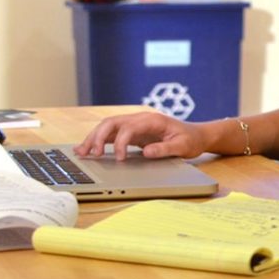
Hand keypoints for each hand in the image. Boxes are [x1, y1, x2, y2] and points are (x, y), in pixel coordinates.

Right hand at [74, 112, 207, 159]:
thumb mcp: (183, 146)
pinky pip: (112, 134)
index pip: (129, 128)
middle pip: (113, 123)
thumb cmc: (191, 140)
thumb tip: (146, 152)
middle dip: (99, 137)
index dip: (121, 143)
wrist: (197, 135)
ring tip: (82, 152)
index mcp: (152, 120)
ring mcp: (135, 125)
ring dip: (94, 138)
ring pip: (108, 127)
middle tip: (91, 154)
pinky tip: (88, 149)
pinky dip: (99, 141)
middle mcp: (141, 119)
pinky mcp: (133, 133)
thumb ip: (165, 149)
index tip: (121, 159)